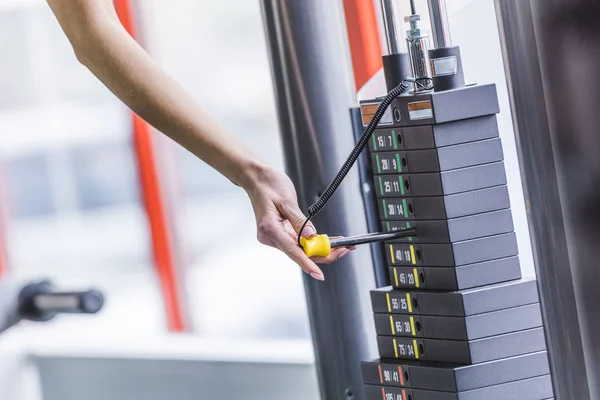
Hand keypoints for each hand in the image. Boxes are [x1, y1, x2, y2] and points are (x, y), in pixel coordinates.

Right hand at [244, 166, 352, 280]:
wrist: (255, 178)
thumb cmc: (267, 184)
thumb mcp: (287, 200)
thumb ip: (299, 220)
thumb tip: (311, 236)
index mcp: (269, 229)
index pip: (292, 251)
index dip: (307, 264)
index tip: (318, 274)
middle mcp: (271, 237)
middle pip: (300, 253)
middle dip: (323, 253)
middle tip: (344, 249)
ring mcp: (275, 236)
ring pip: (301, 249)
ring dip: (320, 247)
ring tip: (342, 244)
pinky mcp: (280, 233)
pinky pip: (298, 242)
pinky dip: (312, 241)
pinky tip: (328, 240)